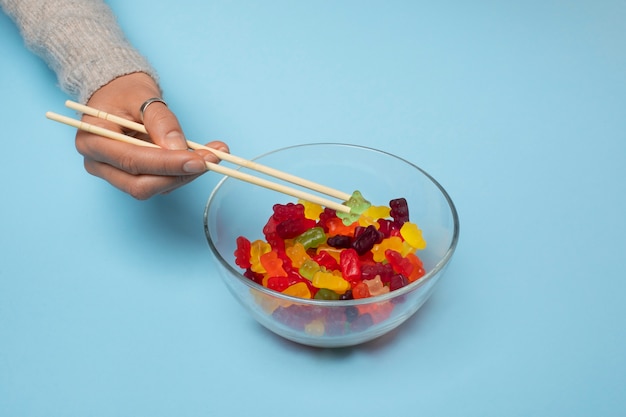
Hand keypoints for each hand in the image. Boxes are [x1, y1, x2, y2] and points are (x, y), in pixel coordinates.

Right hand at [74, 72, 227, 198]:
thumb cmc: (124, 92)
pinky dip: (184, 173)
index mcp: (93, 141)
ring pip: (154, 188)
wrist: (118, 93)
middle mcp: (99, 164)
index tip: (198, 160)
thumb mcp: (142, 96)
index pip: (132, 161)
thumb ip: (160, 122)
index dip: (167, 164)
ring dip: (187, 175)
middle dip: (180, 174)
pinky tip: (202, 157)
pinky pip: (161, 183)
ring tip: (213, 154)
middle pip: (141, 184)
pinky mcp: (134, 177)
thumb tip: (178, 149)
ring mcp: (115, 174)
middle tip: (212, 158)